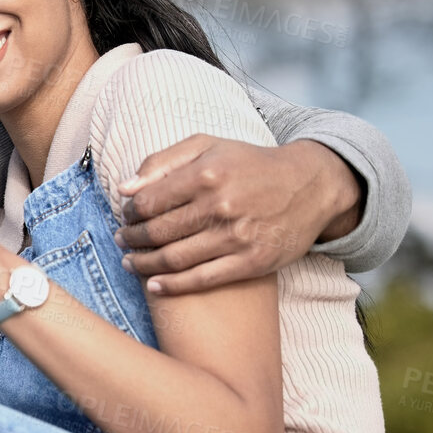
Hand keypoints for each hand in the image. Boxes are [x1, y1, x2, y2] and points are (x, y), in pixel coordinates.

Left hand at [116, 137, 361, 294]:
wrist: (310, 185)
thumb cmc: (250, 164)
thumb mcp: (208, 146)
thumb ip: (162, 162)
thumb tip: (125, 189)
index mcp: (206, 174)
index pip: (149, 202)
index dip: (130, 213)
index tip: (126, 216)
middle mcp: (220, 206)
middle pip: (158, 232)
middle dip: (131, 239)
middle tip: (122, 240)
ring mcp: (237, 237)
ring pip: (174, 259)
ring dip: (144, 264)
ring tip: (130, 262)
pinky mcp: (252, 262)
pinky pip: (202, 280)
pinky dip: (172, 286)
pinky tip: (154, 286)